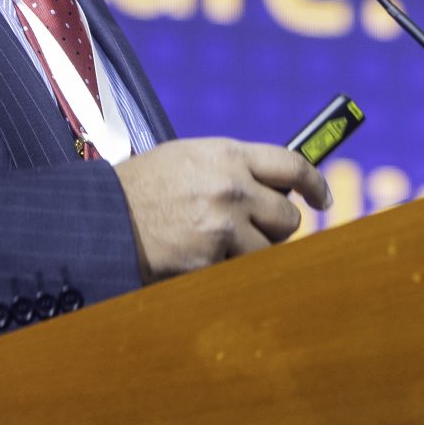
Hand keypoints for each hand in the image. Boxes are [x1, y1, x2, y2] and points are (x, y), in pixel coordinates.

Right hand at [111, 138, 332, 282]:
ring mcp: (223, 225)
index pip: (291, 164)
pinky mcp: (212, 259)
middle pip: (288, 215)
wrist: (103, 218)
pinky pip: (240, 269)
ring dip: (254, 251)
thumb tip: (271, 184)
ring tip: (220, 243)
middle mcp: (231, 187)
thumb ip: (231, 167)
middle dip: (276, 226)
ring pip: (270, 248)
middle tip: (255, 229)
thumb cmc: (143, 187)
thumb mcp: (188, 158)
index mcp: (227, 155)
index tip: (321, 198)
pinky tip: (199, 256)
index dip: (314, 183)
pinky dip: (226, 268)